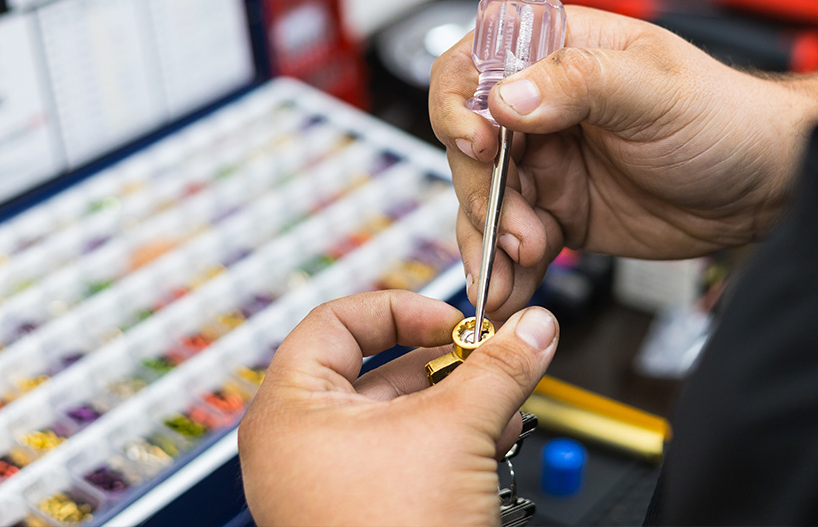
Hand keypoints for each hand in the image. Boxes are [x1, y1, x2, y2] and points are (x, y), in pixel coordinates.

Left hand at [238, 291, 558, 525]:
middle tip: (487, 356)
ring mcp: (321, 483)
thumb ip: (498, 368)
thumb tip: (530, 327)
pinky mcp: (354, 511)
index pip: (338, 322)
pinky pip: (400, 454)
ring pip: (394, 415)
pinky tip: (493, 435)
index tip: (453, 320)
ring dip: (456, 400)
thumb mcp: (457, 431)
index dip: (403, 311)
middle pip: (373, 369)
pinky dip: (446, 438)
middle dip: (443, 362)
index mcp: (287, 410)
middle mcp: (294, 445)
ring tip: (502, 396)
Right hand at [430, 6, 817, 318]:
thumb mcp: (654, 89)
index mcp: (557, 53)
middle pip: (469, 143)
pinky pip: (511, 241)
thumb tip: (508, 98)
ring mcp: (546, 162)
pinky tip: (511, 288)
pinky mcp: (559, 213)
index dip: (460, 104)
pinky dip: (504, 268)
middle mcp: (541, 107)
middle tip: (516, 224)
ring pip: (483, 198)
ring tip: (523, 260)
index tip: (479, 144)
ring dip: (489, 236)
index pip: (473, 64)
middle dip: (483, 189)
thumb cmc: (725, 117)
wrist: (767, 188)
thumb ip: (579, 84)